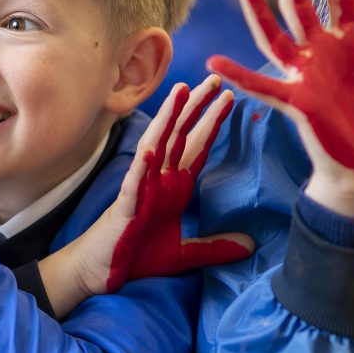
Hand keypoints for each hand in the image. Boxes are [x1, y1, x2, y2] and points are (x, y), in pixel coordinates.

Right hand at [41, 76, 253, 317]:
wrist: (102, 273)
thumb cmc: (136, 256)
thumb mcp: (185, 254)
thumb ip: (216, 248)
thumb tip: (250, 246)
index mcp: (173, 186)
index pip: (196, 147)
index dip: (212, 122)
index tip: (229, 98)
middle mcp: (158, 179)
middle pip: (180, 135)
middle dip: (196, 106)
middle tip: (215, 80)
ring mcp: (141, 188)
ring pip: (156, 145)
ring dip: (169, 119)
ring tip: (182, 91)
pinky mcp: (126, 206)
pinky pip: (134, 181)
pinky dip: (142, 164)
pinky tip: (151, 148)